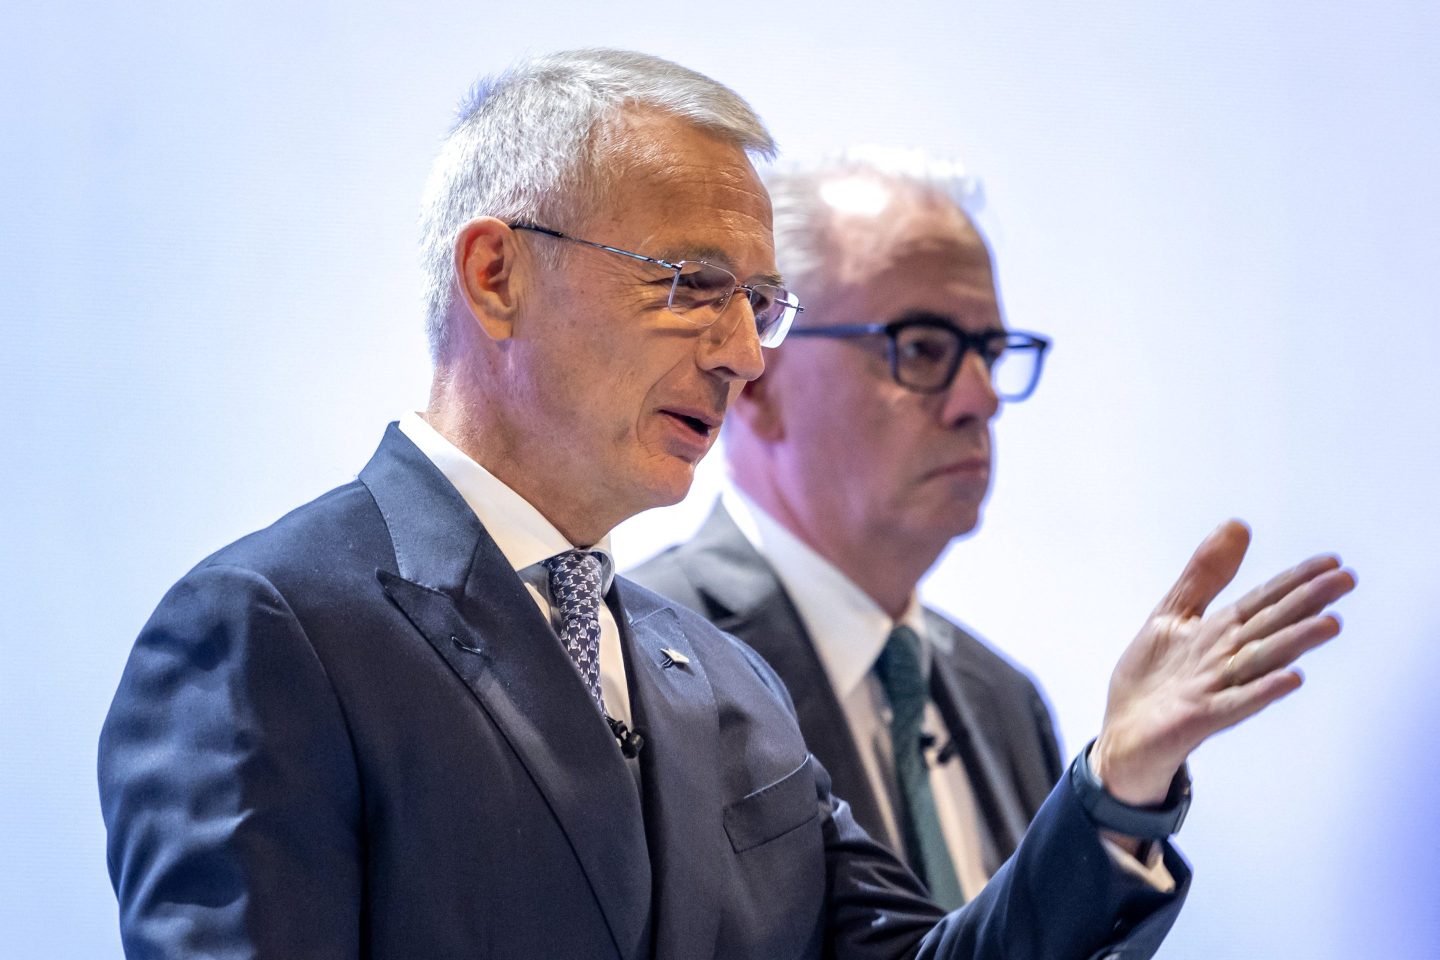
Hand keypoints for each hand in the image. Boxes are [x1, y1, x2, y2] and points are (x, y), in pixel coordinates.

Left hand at [1091, 520, 1355, 805]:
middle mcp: (1227, 657)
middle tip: (1347, 580)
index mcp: (1221, 631)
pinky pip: (1236, 703)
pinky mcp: (1201, 717)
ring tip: (1330, 624)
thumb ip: (1206, 574)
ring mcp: (1217, 688)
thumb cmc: (1153, 677)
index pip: (1265, 600)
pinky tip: (1291, 678)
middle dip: (1307, 602)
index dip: (1295, 581)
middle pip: (1272, 625)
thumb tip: (1238, 525)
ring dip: (1295, 643)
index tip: (1333, 562)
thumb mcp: (1174, 613)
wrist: (1123, 732)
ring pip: (1261, 661)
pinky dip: (1262, 691)